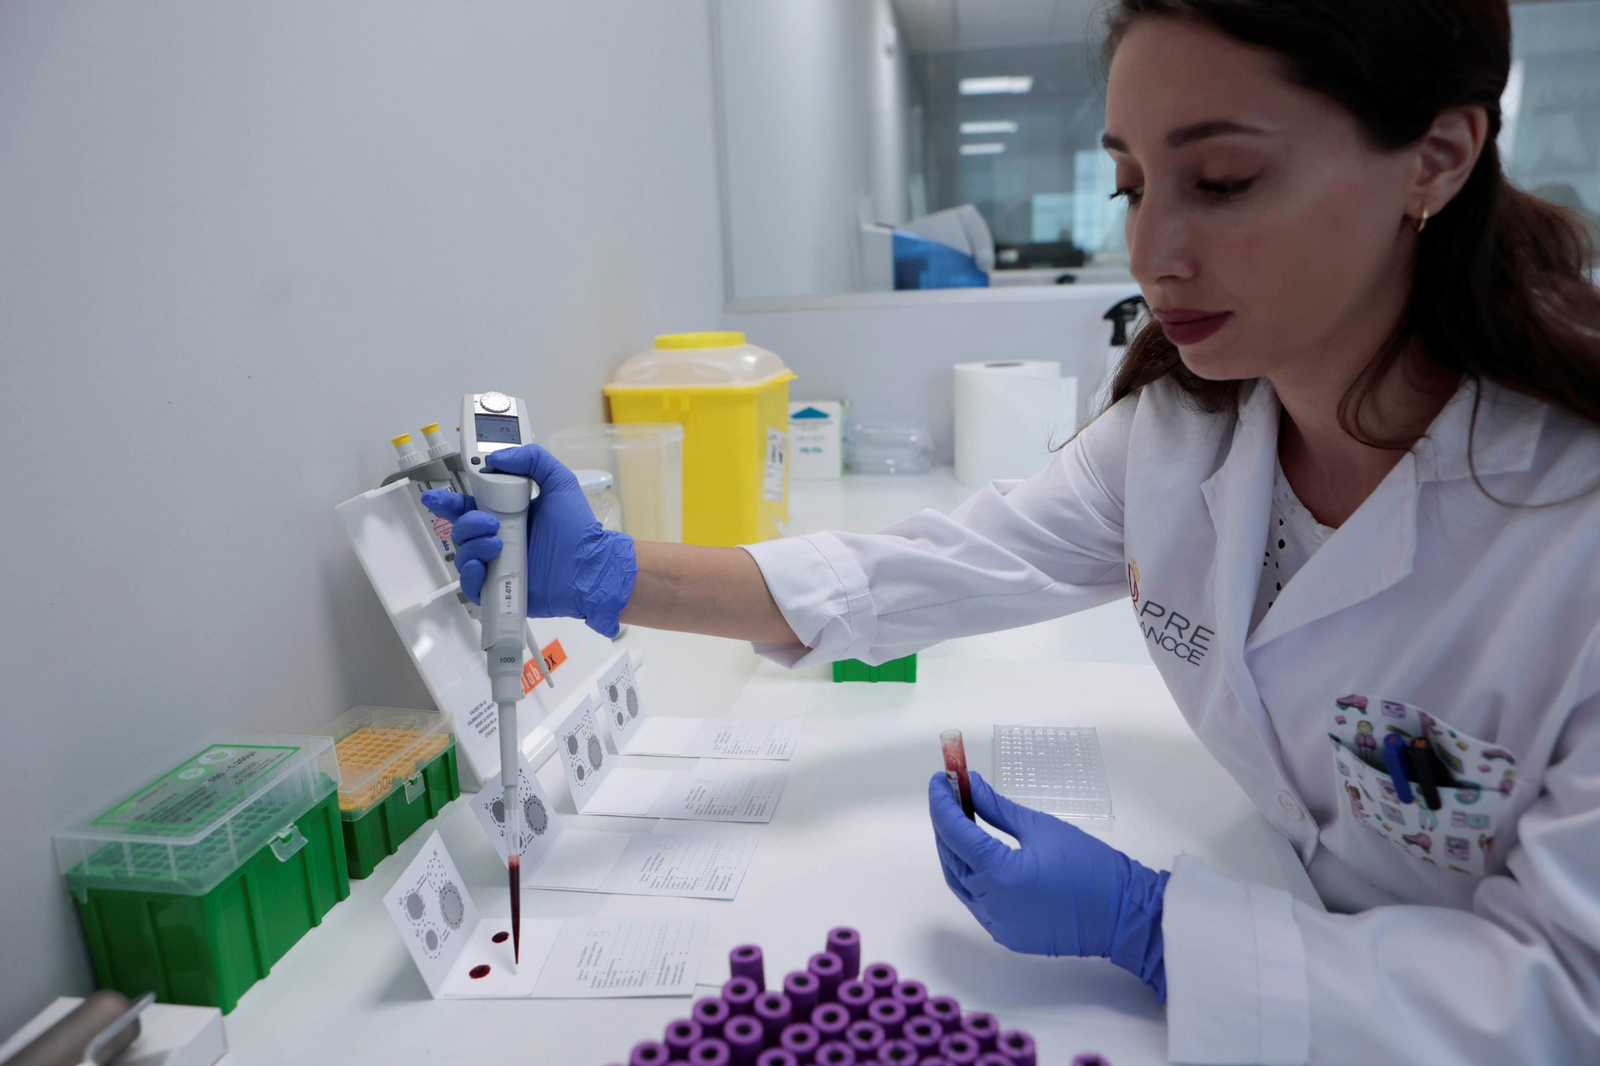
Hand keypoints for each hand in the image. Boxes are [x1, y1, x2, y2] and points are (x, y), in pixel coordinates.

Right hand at [420, 444, 637, 636]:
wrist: (590, 567)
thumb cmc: (578, 529)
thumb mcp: (560, 483)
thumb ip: (534, 460)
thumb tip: (497, 457)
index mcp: (506, 515)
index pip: (468, 506)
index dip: (449, 501)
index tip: (436, 497)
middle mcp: (497, 539)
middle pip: (460, 529)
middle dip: (465, 522)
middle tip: (490, 523)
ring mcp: (497, 565)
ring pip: (463, 554)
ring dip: (473, 546)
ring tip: (498, 543)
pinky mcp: (499, 590)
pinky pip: (470, 585)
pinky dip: (470, 576)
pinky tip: (483, 567)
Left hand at [927, 770, 1169, 998]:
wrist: (1123, 915)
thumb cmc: (1090, 866)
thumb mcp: (1041, 828)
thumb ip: (997, 808)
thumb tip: (972, 786)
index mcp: (999, 874)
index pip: (954, 832)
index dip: (942, 802)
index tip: (940, 779)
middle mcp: (990, 904)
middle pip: (951, 857)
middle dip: (946, 823)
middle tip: (950, 794)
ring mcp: (996, 924)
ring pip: (959, 882)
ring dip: (954, 851)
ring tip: (960, 820)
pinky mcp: (1006, 935)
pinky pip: (976, 902)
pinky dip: (971, 875)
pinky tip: (977, 855)